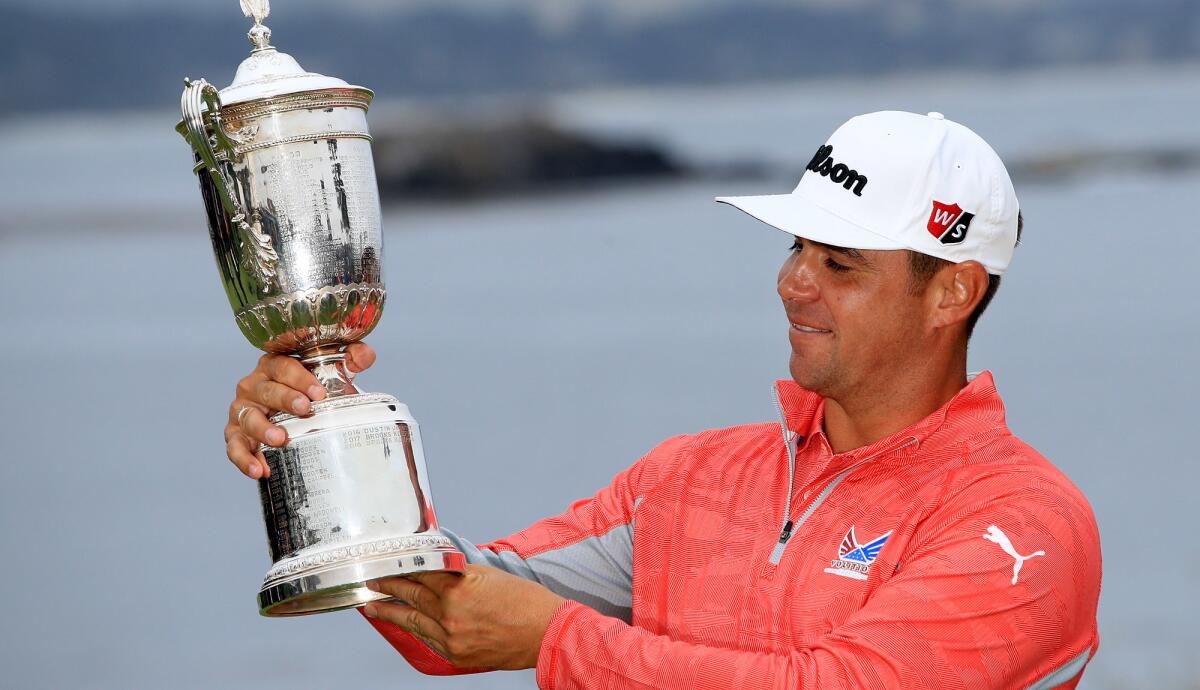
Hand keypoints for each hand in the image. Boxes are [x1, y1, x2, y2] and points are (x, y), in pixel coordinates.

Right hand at [223, 342, 376, 478]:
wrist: (295, 411)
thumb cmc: (309, 390)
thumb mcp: (330, 374)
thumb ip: (351, 360)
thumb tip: (366, 355)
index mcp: (273, 366)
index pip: (283, 366)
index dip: (300, 379)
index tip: (319, 392)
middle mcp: (253, 385)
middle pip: (266, 390)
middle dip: (285, 399)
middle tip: (305, 410)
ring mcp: (242, 410)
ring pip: (248, 418)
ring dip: (263, 429)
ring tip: (281, 439)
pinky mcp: (235, 433)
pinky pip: (235, 446)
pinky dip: (244, 459)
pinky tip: (259, 470)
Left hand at [363, 564, 565, 670]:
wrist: (547, 633)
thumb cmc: (526, 601)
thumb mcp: (491, 575)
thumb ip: (460, 572)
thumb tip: (438, 566)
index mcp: (459, 589)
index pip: (421, 574)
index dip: (401, 568)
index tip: (387, 564)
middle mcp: (451, 615)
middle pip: (412, 597)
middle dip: (389, 588)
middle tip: (373, 582)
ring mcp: (452, 638)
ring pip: (414, 622)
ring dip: (392, 613)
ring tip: (374, 607)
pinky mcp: (457, 655)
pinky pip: (428, 640)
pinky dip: (415, 630)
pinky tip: (406, 625)